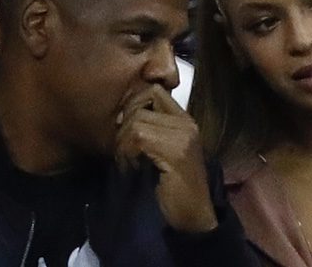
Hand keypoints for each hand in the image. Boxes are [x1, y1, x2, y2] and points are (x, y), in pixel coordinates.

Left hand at [115, 85, 217, 232]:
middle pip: (141, 101)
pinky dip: (126, 153)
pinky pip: (138, 137)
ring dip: (122, 142)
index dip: (133, 105)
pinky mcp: (176, 150)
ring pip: (135, 120)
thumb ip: (149, 131)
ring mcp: (183, 136)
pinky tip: (131, 168)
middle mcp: (187, 123)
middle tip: (123, 150)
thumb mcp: (160, 153)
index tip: (125, 131)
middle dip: (124, 124)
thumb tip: (119, 116)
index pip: (153, 91)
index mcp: (185, 121)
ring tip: (127, 161)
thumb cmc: (173, 191)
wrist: (193, 219)